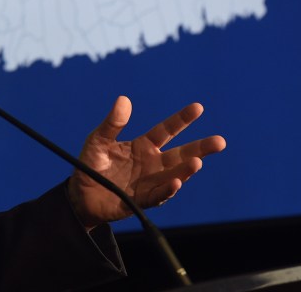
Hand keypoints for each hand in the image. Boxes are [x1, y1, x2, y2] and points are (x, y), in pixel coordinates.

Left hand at [68, 96, 225, 228]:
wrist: (80, 194)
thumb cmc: (90, 164)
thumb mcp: (98, 140)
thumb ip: (112, 123)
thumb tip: (124, 99)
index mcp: (143, 145)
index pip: (166, 130)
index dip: (182, 119)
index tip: (198, 107)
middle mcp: (152, 163)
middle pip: (180, 154)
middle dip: (200, 148)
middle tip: (220, 142)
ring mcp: (150, 182)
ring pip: (174, 175)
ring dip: (186, 170)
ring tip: (197, 162)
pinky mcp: (142, 200)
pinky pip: (158, 195)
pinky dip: (167, 189)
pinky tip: (176, 182)